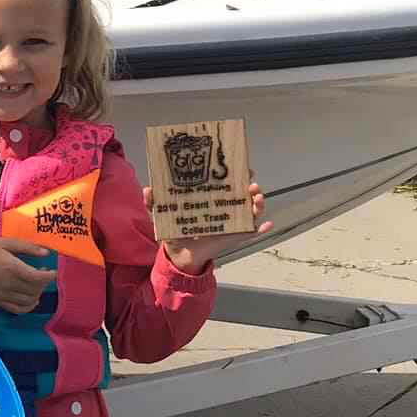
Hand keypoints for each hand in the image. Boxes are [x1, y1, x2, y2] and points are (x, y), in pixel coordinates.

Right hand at [0, 239, 56, 313]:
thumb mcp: (5, 242)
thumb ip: (27, 247)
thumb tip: (46, 253)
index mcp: (12, 267)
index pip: (38, 277)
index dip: (49, 276)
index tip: (53, 271)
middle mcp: (10, 284)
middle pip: (35, 289)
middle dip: (44, 283)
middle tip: (43, 274)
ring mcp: (4, 295)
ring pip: (29, 300)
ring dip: (38, 294)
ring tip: (36, 285)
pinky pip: (18, 309)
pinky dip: (29, 307)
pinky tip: (32, 300)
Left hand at [143, 178, 270, 273]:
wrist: (179, 251)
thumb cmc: (175, 228)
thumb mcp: (162, 213)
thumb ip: (153, 201)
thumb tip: (148, 189)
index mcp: (211, 197)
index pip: (227, 181)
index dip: (236, 172)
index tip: (241, 165)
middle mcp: (225, 207)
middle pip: (244, 193)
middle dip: (251, 186)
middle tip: (251, 182)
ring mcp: (232, 221)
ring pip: (251, 210)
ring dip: (258, 204)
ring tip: (257, 199)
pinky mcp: (235, 236)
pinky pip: (253, 231)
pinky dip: (262, 228)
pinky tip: (269, 224)